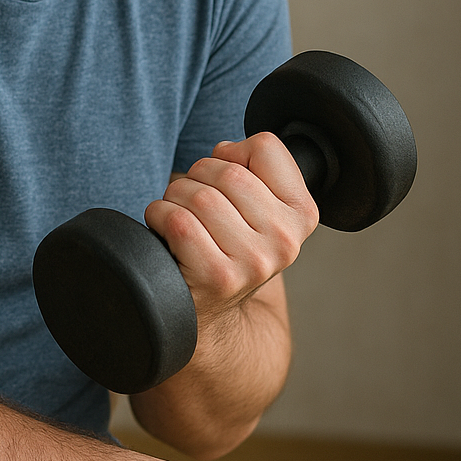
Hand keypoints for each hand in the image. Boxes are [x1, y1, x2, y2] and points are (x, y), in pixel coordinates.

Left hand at [144, 133, 318, 326]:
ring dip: (176, 197)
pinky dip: (160, 216)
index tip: (225, 178)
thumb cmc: (227, 250)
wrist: (212, 313)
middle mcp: (284, 240)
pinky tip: (166, 230)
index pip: (267, 148)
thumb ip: (255, 171)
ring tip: (181, 216)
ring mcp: (253, 261)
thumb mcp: (259, 211)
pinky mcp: (216, 276)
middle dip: (198, 175)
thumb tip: (225, 151)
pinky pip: (177, 221)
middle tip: (194, 200)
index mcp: (301, 215)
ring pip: (199, 195)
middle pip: (227, 171)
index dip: (234, 153)